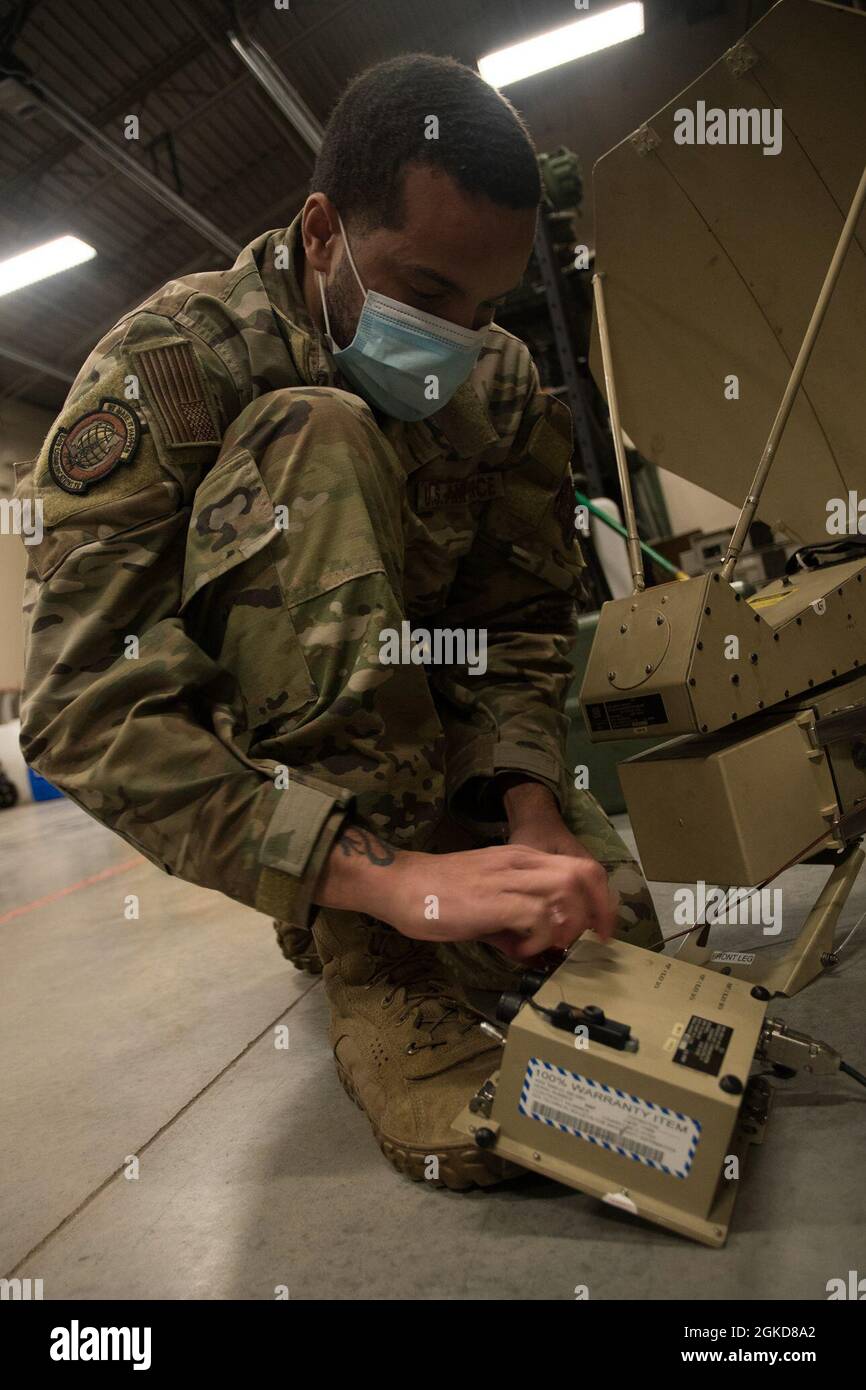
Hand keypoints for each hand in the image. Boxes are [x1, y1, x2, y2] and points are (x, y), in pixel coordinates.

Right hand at [374, 844, 616, 957]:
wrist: (402, 884)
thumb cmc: (439, 894)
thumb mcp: (488, 902)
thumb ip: (515, 924)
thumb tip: (536, 950)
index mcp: (523, 859)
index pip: (581, 867)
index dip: (601, 899)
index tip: (601, 929)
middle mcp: (521, 862)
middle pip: (583, 875)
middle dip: (596, 913)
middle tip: (586, 943)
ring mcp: (508, 879)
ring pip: (566, 891)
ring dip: (568, 925)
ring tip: (550, 946)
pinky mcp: (494, 901)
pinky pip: (538, 917)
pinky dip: (541, 939)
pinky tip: (522, 951)